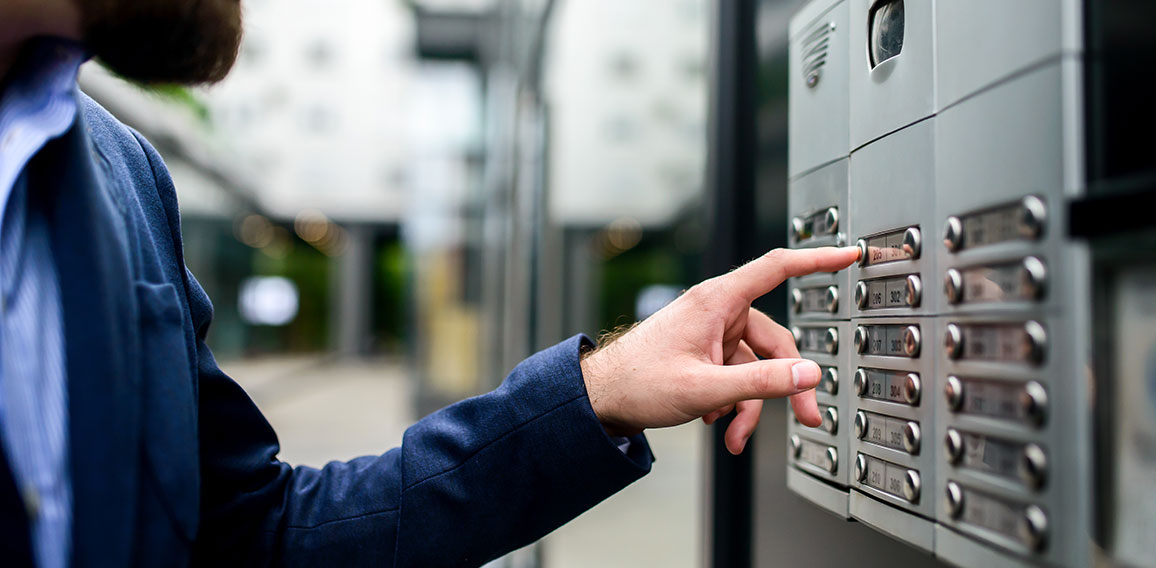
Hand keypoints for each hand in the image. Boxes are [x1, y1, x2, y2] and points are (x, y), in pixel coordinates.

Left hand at [580, 246, 859, 454]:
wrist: (599, 399)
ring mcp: (710, 334)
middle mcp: (716, 313)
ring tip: (733, 434)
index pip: (776, 268)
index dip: (816, 259)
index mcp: (716, 301)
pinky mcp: (704, 354)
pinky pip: (735, 375)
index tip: (848, 254)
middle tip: (804, 418)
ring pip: (754, 367)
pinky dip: (731, 401)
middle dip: (785, 385)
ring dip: (749, 404)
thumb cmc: (637, 382)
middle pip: (774, 341)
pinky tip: (714, 421)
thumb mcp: (706, 388)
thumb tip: (808, 375)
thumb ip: (761, 382)